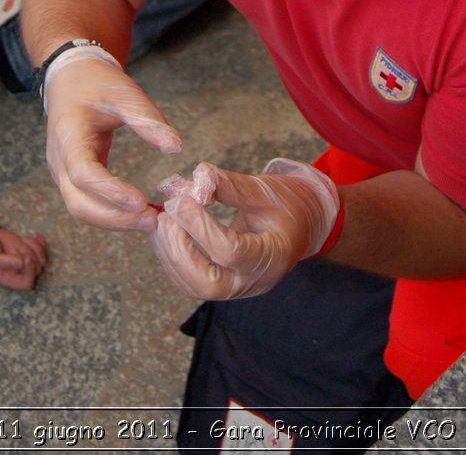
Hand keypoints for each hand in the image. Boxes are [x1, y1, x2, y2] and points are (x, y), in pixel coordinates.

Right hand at [0, 227, 47, 290]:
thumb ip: (2, 261)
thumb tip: (21, 264)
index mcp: (9, 279)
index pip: (28, 283)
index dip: (30, 271)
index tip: (25, 258)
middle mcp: (19, 273)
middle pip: (38, 270)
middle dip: (31, 255)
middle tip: (18, 245)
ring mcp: (26, 262)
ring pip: (43, 259)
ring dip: (36, 247)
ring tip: (23, 239)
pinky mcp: (29, 250)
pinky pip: (44, 249)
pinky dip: (41, 241)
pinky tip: (34, 235)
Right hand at [43, 53, 182, 232]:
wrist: (71, 79)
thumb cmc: (97, 84)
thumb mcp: (125, 93)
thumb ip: (147, 119)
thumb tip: (176, 147)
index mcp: (68, 134)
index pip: (84, 173)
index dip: (110, 191)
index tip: (141, 201)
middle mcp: (59, 159)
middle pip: (78, 203)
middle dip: (114, 218)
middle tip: (152, 220)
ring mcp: (62, 171)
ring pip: (80, 208)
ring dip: (113, 220)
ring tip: (149, 220)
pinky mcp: (71, 177)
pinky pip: (86, 202)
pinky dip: (110, 212)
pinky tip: (138, 213)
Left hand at [149, 158, 338, 298]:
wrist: (303, 223)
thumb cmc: (288, 204)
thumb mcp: (265, 189)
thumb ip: (230, 186)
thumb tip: (196, 178)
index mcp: (272, 255)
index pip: (231, 251)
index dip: (200, 226)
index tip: (181, 199)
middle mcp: (254, 280)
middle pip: (208, 284)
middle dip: (180, 250)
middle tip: (167, 216)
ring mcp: (237, 287)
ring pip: (194, 287)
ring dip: (170, 254)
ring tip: (163, 220)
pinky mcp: (223, 285)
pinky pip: (190, 281)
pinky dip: (172, 259)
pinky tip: (167, 231)